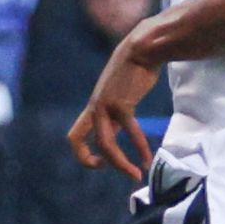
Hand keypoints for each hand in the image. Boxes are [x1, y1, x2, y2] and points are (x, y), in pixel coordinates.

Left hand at [69, 40, 160, 177]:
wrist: (142, 49)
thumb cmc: (135, 70)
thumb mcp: (121, 93)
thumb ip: (118, 110)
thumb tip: (123, 125)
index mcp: (94, 108)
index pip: (76, 135)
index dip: (82, 153)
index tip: (102, 162)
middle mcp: (95, 109)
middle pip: (78, 142)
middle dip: (89, 161)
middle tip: (107, 170)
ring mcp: (106, 107)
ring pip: (105, 144)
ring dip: (120, 163)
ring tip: (136, 175)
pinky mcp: (122, 104)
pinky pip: (130, 133)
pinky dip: (140, 148)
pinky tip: (148, 158)